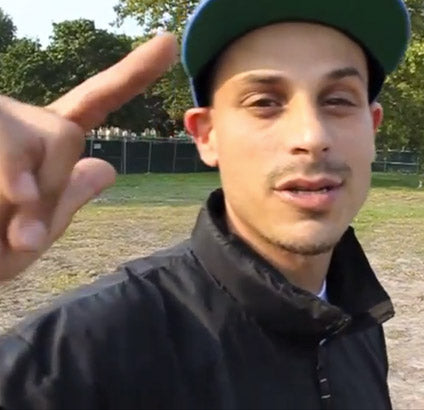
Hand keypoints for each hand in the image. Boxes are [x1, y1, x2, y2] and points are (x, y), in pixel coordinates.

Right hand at [0, 33, 178, 281]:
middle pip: (64, 135)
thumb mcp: (22, 245)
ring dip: (21, 192)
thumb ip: (59, 205)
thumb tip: (107, 166)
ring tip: (3, 230)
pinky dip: (7, 182)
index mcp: (37, 147)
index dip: (132, 74)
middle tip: (21, 236)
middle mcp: (11, 124)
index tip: (168, 42)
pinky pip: (5, 159)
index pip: (92, 105)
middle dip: (50, 190)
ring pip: (28, 140)